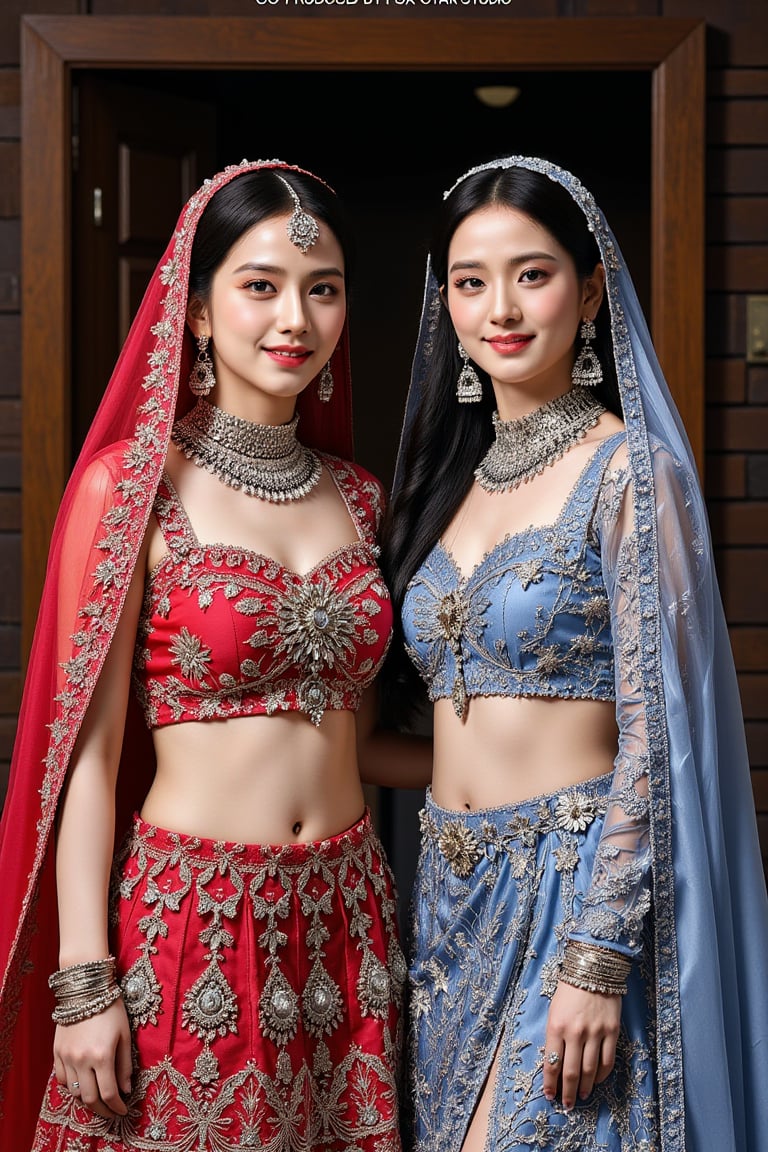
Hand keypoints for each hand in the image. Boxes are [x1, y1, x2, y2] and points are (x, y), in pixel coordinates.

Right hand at [53, 997, 132, 1118]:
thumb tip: (126, 1089)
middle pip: (90, 1098)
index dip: (117, 1107)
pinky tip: (83, 1083)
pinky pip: (62, 1079)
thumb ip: (125, 1064)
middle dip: (102, 1109)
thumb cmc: (111, 1008)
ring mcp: (67, 1057)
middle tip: (112, 1111)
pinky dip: (72, 1086)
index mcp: (102, 1055)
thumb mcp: (125, 1034)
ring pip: (74, 1092)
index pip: (109, 1093)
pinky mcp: (57, 1052)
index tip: (124, 1111)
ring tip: (99, 1099)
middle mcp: (82, 1060)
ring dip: (87, 1100)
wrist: (86, 988)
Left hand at [542, 980, 620, 1110]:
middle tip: (567, 1105)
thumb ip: (554, 1036)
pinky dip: (601, 1076)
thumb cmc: (568, 990)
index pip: (551, 1064)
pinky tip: (596, 1081)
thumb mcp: (554, 1011)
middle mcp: (575, 1033)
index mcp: (556, 1027)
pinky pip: (607, 1061)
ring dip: (585, 1088)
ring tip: (581, 1097)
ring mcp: (595, 1033)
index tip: (550, 1096)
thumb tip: (555, 1063)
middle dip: (568, 1093)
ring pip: (590, 1071)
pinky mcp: (612, 1032)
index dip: (550, 1084)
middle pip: (571, 1073)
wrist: (592, 969)